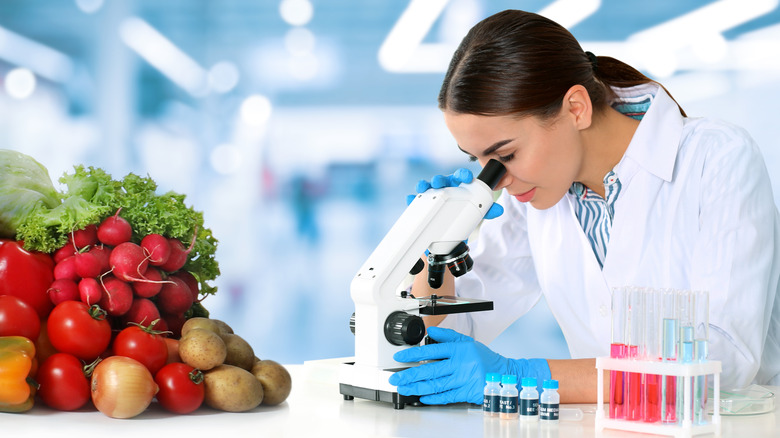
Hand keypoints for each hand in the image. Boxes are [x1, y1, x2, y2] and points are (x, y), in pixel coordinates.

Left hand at [388, 327, 549, 404]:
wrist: (504, 374)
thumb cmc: (484, 358)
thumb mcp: (467, 342)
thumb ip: (448, 336)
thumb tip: (430, 331)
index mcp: (459, 349)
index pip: (431, 349)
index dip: (413, 354)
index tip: (400, 357)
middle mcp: (460, 364)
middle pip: (430, 369)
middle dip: (410, 374)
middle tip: (395, 377)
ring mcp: (463, 379)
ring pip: (436, 384)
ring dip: (417, 387)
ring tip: (404, 388)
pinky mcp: (467, 392)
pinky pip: (447, 396)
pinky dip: (433, 398)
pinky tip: (422, 398)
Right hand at [406, 168, 503, 218]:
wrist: (449, 235)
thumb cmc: (462, 217)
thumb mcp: (476, 214)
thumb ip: (487, 211)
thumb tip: (499, 210)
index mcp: (458, 186)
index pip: (460, 177)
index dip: (462, 175)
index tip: (465, 177)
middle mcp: (444, 188)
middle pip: (442, 180)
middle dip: (440, 179)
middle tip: (440, 182)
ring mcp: (432, 196)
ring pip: (428, 187)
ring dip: (425, 185)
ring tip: (424, 187)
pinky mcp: (422, 205)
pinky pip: (416, 200)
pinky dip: (413, 198)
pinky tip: (411, 199)